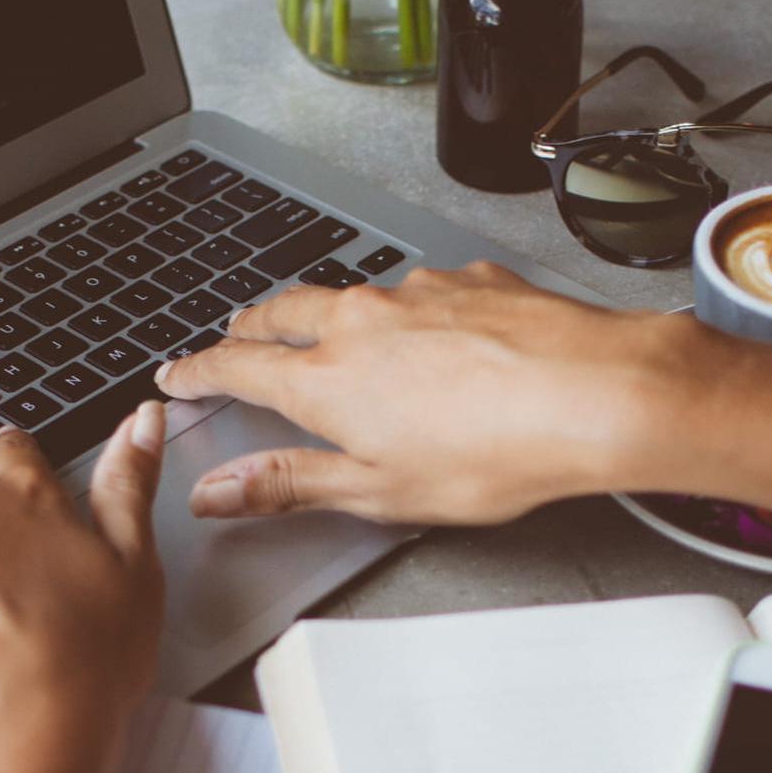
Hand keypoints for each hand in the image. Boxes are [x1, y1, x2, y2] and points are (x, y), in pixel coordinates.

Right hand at [155, 262, 731, 523]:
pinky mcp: (470, 280)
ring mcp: (416, 292)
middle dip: (250, 325)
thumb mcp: (378, 491)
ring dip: (331, 314)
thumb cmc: (496, 452)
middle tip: (235, 337)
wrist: (594, 394)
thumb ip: (291, 484)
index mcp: (325, 379)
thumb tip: (218, 492)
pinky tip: (436, 337)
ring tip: (335, 336)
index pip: (235, 365)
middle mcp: (360, 321)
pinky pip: (420, 291)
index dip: (198, 371)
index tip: (177, 375)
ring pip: (352, 296)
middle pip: (281, 311)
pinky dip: (407, 311)